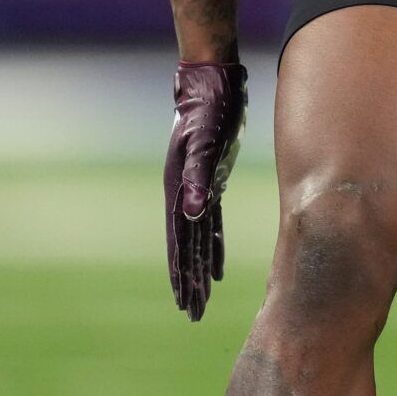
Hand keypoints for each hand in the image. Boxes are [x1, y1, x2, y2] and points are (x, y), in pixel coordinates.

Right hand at [165, 60, 246, 320]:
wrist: (211, 81)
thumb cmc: (208, 108)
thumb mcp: (204, 143)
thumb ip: (199, 178)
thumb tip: (192, 215)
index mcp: (178, 188)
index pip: (179, 242)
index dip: (181, 273)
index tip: (185, 303)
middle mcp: (184, 193)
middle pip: (185, 246)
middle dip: (189, 281)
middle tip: (193, 314)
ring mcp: (197, 186)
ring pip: (198, 238)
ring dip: (200, 267)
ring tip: (201, 297)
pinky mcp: (212, 179)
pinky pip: (211, 222)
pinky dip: (214, 245)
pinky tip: (219, 266)